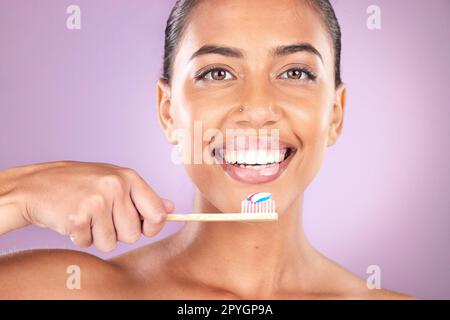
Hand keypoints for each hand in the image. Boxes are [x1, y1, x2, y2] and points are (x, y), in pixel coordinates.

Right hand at [3, 161, 172, 251]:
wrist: (36, 185)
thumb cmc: (79, 184)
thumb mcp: (114, 181)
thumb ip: (143, 196)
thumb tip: (171, 209)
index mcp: (129, 177)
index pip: (157, 214)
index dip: (152, 227)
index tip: (142, 227)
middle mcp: (116, 186)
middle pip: (134, 234)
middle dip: (118, 233)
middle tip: (101, 217)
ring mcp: (97, 200)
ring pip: (112, 243)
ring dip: (98, 237)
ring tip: (86, 218)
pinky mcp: (78, 216)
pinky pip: (90, 244)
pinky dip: (81, 238)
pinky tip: (73, 220)